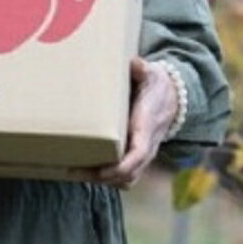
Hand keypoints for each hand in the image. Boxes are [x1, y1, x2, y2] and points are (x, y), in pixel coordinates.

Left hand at [71, 56, 176, 188]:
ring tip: (71, 172)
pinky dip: (105, 178)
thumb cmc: (155, 86)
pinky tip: (82, 170)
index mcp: (146, 127)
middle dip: (100, 176)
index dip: (121, 166)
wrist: (171, 99)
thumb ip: (142, 69)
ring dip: (100, 180)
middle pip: (127, 173)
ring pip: (124, 179)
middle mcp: (146, 147)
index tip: (101, 170)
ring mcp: (141, 155)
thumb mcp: (151, 74)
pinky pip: (123, 176)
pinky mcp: (135, 156)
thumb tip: (134, 63)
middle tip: (72, 170)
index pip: (138, 154)